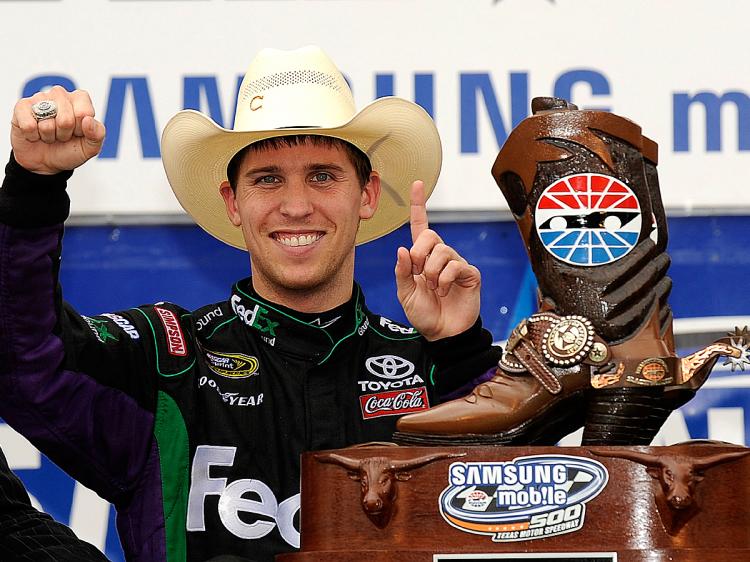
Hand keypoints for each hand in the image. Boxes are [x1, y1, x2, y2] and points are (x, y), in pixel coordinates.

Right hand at [11, 86, 104, 174]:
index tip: (78, 132)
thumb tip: (88, 120)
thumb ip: (98, 134)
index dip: (81, 130)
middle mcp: (60, 94)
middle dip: (64, 134)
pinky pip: (29, 125)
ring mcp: (39, 98)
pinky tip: (34, 133)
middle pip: (66, 119)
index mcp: (80, 99)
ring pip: (47, 124)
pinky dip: (33, 136)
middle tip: (62, 136)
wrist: (45, 162)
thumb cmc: (69, 150)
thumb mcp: (90, 148)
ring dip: (49, 136)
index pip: (84, 113)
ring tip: (49, 134)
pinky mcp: (21, 107)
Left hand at [395, 180, 480, 340]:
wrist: (441, 334)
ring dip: (431, 272)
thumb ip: (401, 272)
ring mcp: (456, 264)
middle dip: (419, 254)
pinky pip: (456, 266)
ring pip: (442, 251)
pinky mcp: (470, 274)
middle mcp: (440, 256)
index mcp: (422, 257)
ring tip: (432, 288)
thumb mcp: (404, 294)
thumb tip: (402, 249)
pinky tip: (444, 291)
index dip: (419, 205)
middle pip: (430, 236)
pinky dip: (444, 280)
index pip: (421, 226)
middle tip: (418, 273)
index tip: (418, 183)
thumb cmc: (423, 313)